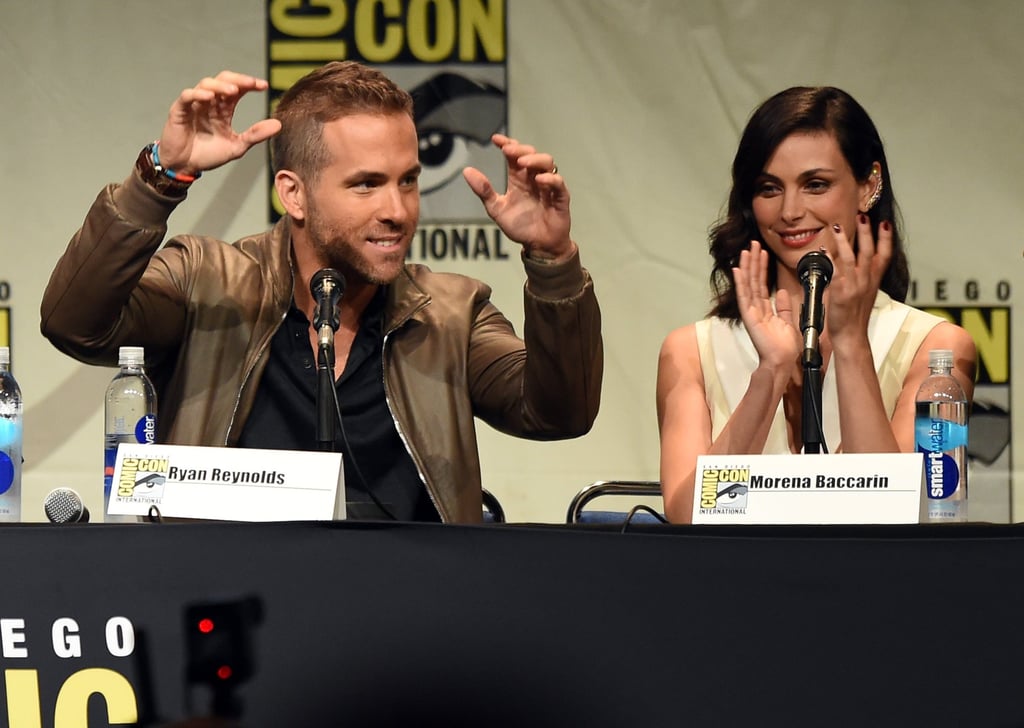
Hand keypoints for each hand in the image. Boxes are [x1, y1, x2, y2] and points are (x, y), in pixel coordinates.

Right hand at [156, 71, 281, 175]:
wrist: (185, 166)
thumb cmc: (208, 155)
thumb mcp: (237, 146)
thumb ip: (255, 135)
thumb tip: (279, 124)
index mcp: (224, 108)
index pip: (238, 88)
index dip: (250, 84)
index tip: (264, 86)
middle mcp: (210, 102)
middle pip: (223, 80)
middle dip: (238, 79)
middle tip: (252, 83)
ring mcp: (194, 104)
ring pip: (206, 84)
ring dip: (220, 85)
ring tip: (233, 91)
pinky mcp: (179, 110)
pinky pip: (187, 96)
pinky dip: (198, 94)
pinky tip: (209, 97)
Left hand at [462, 134, 573, 260]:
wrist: (538, 246)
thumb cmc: (520, 226)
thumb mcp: (496, 209)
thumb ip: (484, 190)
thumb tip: (467, 171)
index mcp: (518, 178)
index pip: (514, 155)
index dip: (507, 143)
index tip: (496, 139)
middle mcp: (533, 178)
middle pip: (531, 153)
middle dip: (520, 149)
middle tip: (508, 150)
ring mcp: (548, 186)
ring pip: (547, 162)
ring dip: (535, 159)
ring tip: (522, 162)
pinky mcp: (560, 198)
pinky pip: (559, 183)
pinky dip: (550, 178)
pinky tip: (539, 179)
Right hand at [735, 241, 800, 372]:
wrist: (783, 360)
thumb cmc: (786, 347)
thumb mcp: (789, 322)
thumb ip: (784, 307)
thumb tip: (781, 292)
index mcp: (765, 310)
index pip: (762, 284)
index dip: (762, 268)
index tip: (763, 252)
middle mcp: (755, 309)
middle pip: (753, 280)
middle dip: (754, 262)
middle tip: (753, 244)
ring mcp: (751, 312)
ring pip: (748, 285)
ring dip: (747, 267)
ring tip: (747, 250)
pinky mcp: (749, 317)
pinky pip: (744, 296)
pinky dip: (740, 283)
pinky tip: (738, 270)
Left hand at [825, 215, 891, 343]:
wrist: (851, 335)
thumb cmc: (854, 317)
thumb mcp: (864, 294)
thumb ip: (861, 278)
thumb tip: (852, 265)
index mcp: (873, 280)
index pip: (885, 255)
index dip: (886, 239)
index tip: (885, 223)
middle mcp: (867, 280)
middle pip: (869, 251)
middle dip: (867, 232)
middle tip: (863, 216)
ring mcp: (855, 285)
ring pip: (852, 257)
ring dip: (845, 240)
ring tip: (839, 227)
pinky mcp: (841, 291)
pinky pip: (835, 270)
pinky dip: (830, 258)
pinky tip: (824, 249)